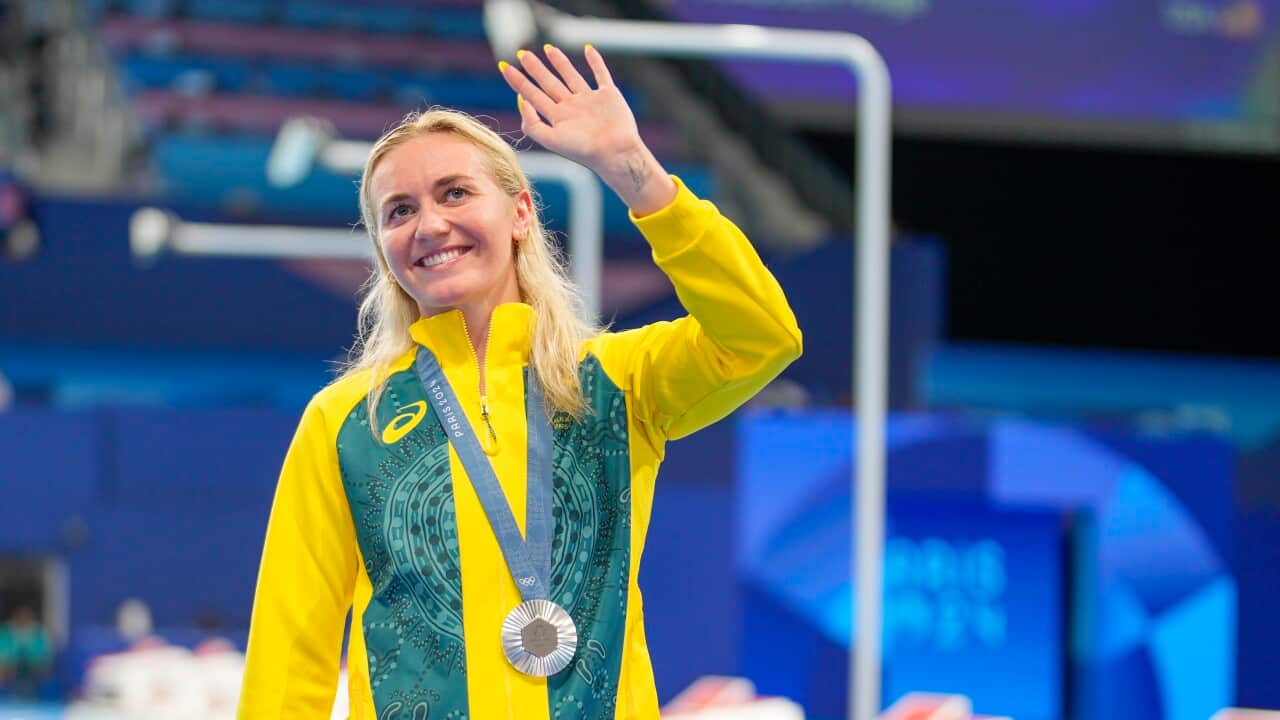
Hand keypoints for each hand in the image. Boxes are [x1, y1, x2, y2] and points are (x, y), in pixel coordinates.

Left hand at [499, 44, 675, 215]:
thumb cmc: (583, 150)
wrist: (615, 153)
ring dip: (560, 63)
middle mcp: (571, 108)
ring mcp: (589, 101)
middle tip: (522, 53)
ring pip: (571, 77)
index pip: (532, 95)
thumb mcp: (550, 140)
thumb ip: (532, 123)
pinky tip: (589, 49)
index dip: (517, 81)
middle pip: (548, 83)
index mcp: (557, 118)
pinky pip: (600, 74)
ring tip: (548, 48)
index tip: (503, 66)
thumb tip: (520, 99)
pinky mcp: (608, 95)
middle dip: (535, 69)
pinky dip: (596, 62)